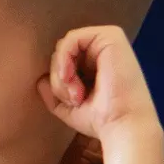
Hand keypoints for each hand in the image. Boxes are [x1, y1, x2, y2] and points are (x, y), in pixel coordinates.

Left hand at [38, 25, 160, 143]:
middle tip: (75, 99)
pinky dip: (64, 58)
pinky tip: (70, 77)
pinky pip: (71, 38)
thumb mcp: (69, 109)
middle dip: (59, 78)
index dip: (58, 81)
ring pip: (64, 46)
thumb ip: (53, 93)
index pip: (63, 59)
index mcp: (98, 64)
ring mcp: (109, 41)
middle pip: (61, 52)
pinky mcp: (111, 36)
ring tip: (76, 94)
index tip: (72, 102)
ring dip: (61, 72)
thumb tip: (40, 81)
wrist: (123, 126)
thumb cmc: (101, 121)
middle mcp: (105, 50)